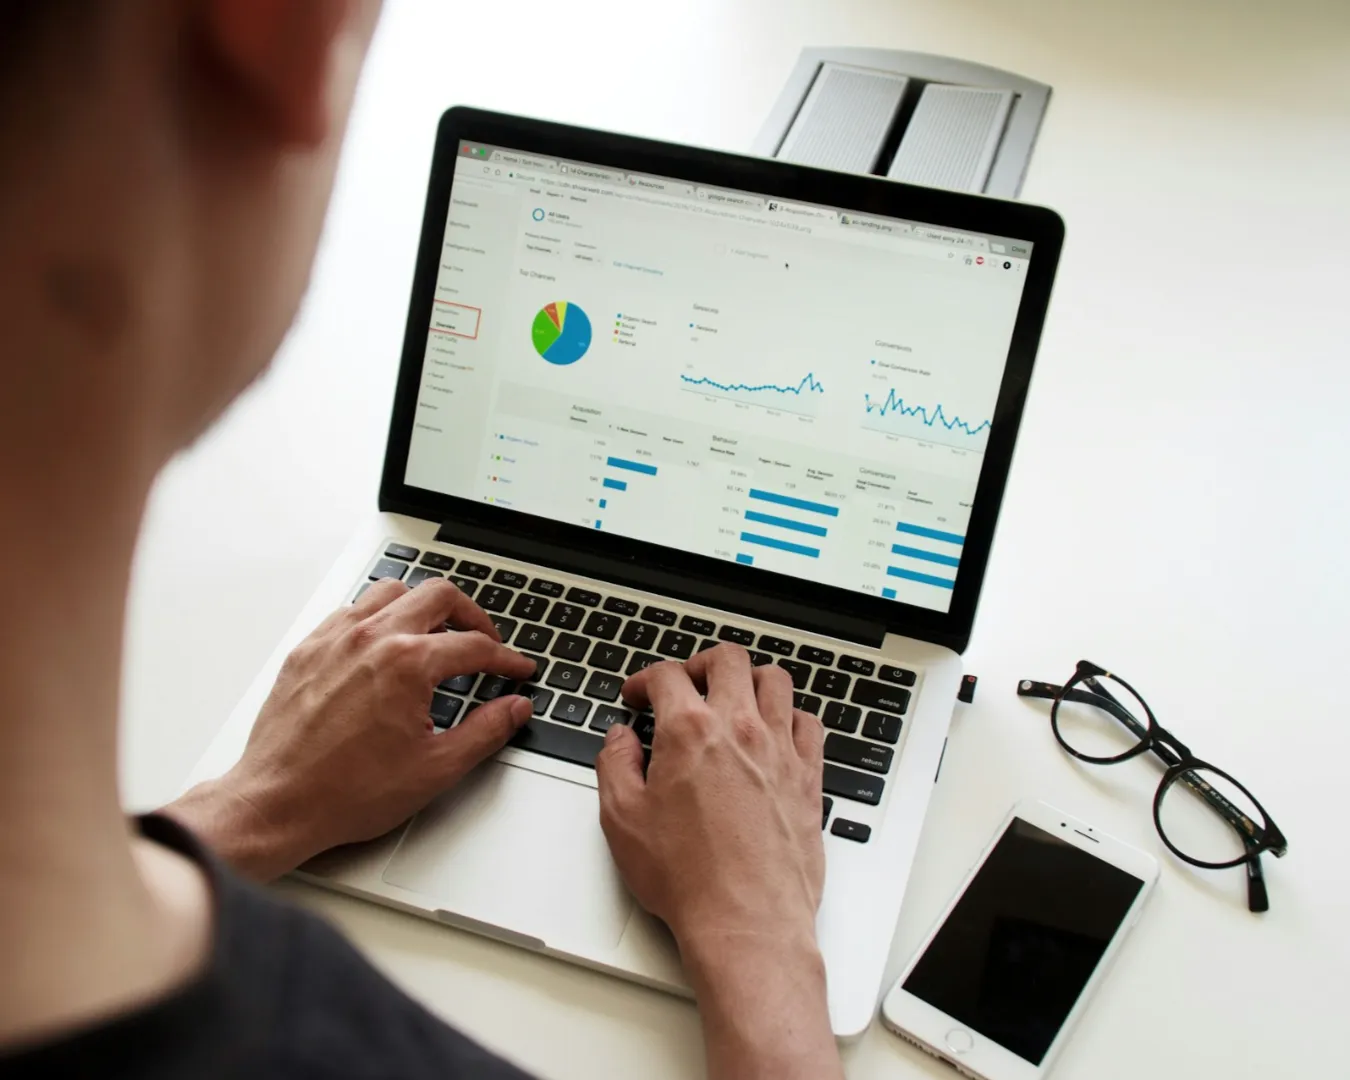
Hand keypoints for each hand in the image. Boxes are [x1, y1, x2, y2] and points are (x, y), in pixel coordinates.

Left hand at [165, 577, 535, 879]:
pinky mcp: (307, 650)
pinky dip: (376, 617)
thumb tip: (514, 709)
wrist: (279, 804)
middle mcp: (371, 639)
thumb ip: (485, 731)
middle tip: (485, 640)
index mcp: (408, 664)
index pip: (474, 646)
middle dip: (472, 616)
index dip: (505, 659)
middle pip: (438, 596)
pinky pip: (349, 611)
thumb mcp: (435, 769)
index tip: (516, 669)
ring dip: (421, 606)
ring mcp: (335, 639)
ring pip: (391, 591)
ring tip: (436, 632)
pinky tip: (382, 643)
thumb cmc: (346, 792)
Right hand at [597, 644, 838, 1079]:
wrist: (747, 921)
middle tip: (686, 684)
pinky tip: (776, 731)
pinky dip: (790, 716)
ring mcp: (780, 750)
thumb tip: (620, 740)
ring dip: (749, 680)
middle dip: (699, 663)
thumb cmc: (688, 879)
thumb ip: (615, 766)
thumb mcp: (623, 820)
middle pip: (728, 660)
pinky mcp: (808, 776)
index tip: (638, 696)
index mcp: (690, 732)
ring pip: (775, 680)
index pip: (667, 676)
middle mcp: (740, 729)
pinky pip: (808, 723)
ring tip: (733, 697)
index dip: (644, 680)